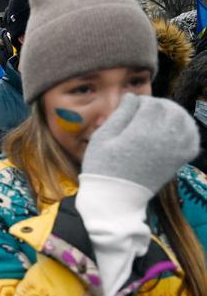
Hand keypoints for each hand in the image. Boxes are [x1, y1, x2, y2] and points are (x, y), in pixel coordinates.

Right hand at [82, 93, 199, 193]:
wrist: (115, 198)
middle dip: (158, 105)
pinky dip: (187, 130)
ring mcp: (175, 151)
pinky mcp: (179, 161)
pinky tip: (175, 129)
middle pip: (171, 109)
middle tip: (144, 110)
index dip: (140, 101)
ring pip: (184, 121)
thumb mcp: (102, 137)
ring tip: (159, 117)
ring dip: (174, 114)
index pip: (151, 104)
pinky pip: (192, 140)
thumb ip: (120, 114)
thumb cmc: (102, 166)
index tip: (130, 106)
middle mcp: (164, 139)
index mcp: (142, 131)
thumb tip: (132, 97)